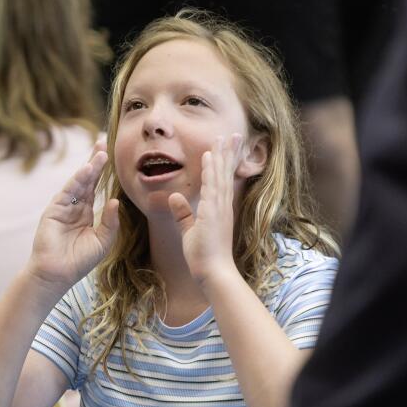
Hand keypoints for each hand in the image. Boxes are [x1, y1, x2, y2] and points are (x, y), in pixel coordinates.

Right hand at [27, 145, 119, 292]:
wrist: (58, 273)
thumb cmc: (80, 261)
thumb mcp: (102, 241)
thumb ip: (110, 222)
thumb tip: (114, 201)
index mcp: (86, 214)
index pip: (95, 188)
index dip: (102, 173)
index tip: (111, 156)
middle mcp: (74, 207)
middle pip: (86, 180)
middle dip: (95, 162)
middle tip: (103, 142)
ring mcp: (63, 207)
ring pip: (78, 183)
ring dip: (89, 168)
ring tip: (100, 153)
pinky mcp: (54, 210)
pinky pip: (68, 191)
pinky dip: (76, 180)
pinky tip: (86, 170)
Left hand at [169, 134, 245, 285]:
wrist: (213, 272)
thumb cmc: (204, 256)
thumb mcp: (190, 231)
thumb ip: (182, 214)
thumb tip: (173, 198)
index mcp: (219, 210)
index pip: (222, 181)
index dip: (224, 163)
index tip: (225, 146)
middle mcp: (223, 206)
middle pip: (226, 174)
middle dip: (228, 153)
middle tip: (233, 134)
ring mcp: (220, 209)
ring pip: (220, 177)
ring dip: (221, 156)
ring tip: (222, 137)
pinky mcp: (213, 214)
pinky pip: (212, 188)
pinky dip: (211, 172)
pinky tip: (209, 158)